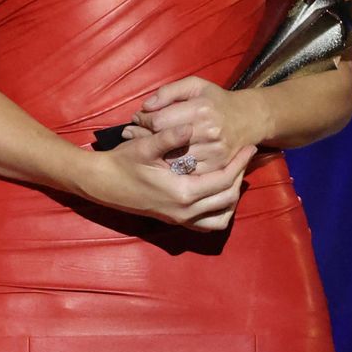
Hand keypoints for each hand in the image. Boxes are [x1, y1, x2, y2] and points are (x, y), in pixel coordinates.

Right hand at [81, 123, 255, 231]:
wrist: (102, 183)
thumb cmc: (122, 162)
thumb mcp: (143, 147)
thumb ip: (169, 137)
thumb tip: (190, 126)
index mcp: (182, 192)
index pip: (224, 180)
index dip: (240, 163)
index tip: (250, 147)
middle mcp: (185, 210)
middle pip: (228, 198)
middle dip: (241, 177)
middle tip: (245, 158)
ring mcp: (180, 218)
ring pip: (221, 217)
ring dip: (232, 198)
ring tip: (235, 176)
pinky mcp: (175, 220)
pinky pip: (207, 225)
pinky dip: (219, 213)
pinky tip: (218, 196)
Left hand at [124, 77, 267, 176]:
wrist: (248, 119)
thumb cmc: (215, 100)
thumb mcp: (195, 85)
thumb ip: (168, 92)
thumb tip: (146, 106)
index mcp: (201, 109)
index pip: (160, 120)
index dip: (143, 120)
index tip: (137, 119)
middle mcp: (209, 131)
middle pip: (165, 141)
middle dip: (144, 137)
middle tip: (132, 134)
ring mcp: (215, 151)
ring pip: (174, 159)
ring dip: (156, 154)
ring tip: (144, 146)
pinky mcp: (218, 166)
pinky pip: (188, 172)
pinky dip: (173, 167)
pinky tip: (164, 159)